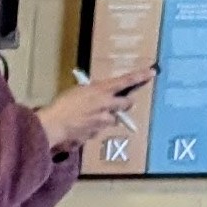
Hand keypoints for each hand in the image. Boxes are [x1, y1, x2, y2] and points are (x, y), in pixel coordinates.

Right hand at [36, 71, 150, 150]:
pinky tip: (82, 126)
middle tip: (120, 103)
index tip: (152, 72)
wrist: (53, 125)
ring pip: (113, 119)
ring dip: (108, 117)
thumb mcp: (77, 91)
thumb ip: (91, 92)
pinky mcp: (97, 133)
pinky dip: (94, 128)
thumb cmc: (61, 104)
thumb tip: (96, 93)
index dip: (140, 76)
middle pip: (127, 103)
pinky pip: (99, 130)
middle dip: (125, 103)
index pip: (126, 81)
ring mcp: (103, 121)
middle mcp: (107, 105)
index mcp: (101, 90)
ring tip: (93, 117)